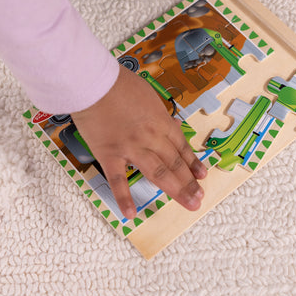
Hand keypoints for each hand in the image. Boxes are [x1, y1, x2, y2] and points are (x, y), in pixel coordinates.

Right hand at [70, 66, 206, 218]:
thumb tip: (171, 125)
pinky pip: (118, 180)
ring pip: (158, 173)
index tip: (201, 176)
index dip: (192, 163)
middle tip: (199, 198)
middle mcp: (151, 137)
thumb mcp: (148, 95)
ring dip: (175, 190)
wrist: (95, 83)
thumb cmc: (118, 84)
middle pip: (174, 163)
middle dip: (189, 182)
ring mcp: (131, 148)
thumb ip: (160, 114)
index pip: (181, 147)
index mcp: (160, 122)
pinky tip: (131, 213)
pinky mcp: (109, 154)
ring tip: (188, 203)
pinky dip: (124, 197)